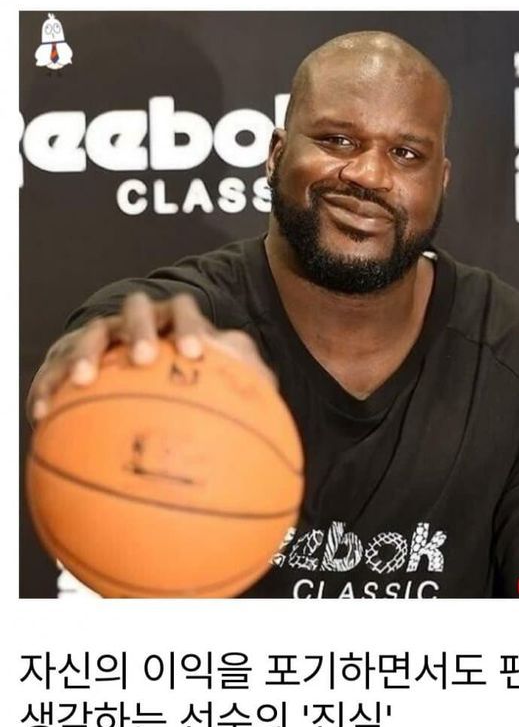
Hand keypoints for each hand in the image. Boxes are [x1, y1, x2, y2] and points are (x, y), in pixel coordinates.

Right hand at [27, 292, 276, 424]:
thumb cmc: (185, 384)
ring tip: (83, 380)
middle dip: (140, 330)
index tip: (195, 353)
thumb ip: (242, 380)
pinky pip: (52, 372)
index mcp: (174, 323)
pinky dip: (46, 388)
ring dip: (85, 354)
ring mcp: (99, 338)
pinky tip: (41, 415)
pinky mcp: (66, 360)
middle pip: (137, 312)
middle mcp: (136, 324)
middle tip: (144, 357)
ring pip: (90, 336)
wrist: (133, 384)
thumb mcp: (217, 382)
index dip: (190, 326)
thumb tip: (270, 390)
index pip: (184, 311)